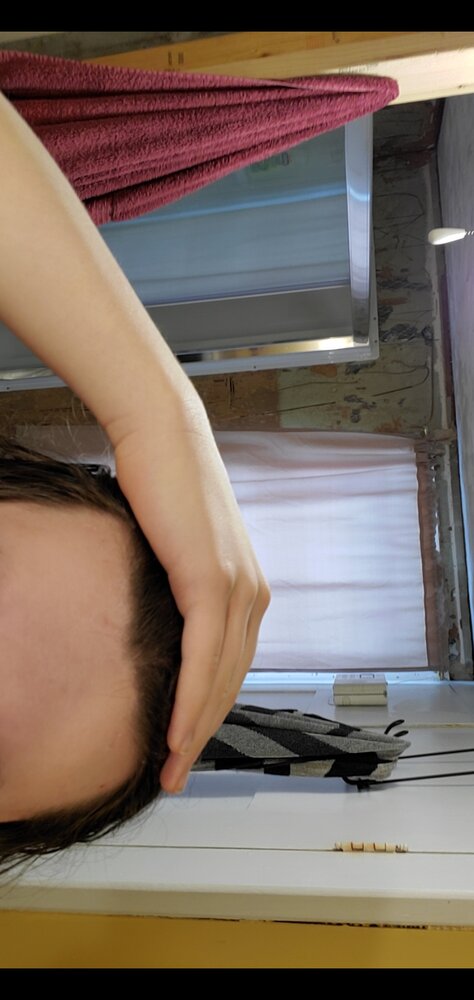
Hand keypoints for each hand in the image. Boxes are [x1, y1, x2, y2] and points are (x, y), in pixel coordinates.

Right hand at [112, 389, 270, 793]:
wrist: (162, 436)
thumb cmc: (163, 487)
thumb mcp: (176, 550)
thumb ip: (179, 590)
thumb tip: (158, 624)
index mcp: (246, 590)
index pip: (231, 668)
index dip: (210, 713)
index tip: (186, 747)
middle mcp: (252, 594)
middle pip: (231, 682)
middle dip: (204, 735)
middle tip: (176, 775)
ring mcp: (237, 588)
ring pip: (220, 677)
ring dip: (196, 729)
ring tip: (171, 768)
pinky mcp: (211, 580)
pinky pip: (203, 655)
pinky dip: (190, 699)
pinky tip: (176, 731)